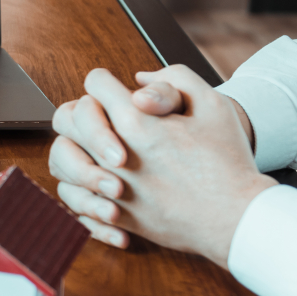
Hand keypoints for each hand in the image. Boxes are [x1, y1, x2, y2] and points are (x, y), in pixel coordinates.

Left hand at [49, 66, 274, 266]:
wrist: (236, 217)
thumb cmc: (227, 162)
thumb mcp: (212, 104)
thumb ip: (175, 79)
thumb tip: (140, 78)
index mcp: (136, 121)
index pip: (95, 83)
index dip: (105, 81)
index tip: (115, 90)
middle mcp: (113, 154)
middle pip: (67, 117)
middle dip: (82, 110)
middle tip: (101, 117)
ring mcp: (109, 186)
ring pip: (60, 157)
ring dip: (73, 147)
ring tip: (94, 149)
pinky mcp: (113, 214)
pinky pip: (72, 197)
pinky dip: (78, 188)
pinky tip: (99, 183)